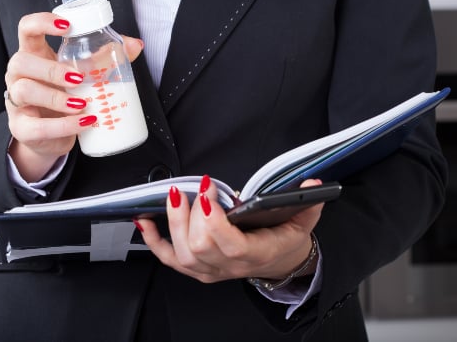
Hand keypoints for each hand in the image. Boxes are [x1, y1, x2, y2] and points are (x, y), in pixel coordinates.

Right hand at [4, 12, 143, 181]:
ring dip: (56, 97)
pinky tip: (83, 123)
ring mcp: (16, 101)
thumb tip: (135, 45)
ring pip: (25, 90)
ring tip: (82, 104)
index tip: (67, 26)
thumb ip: (106, 57)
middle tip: (79, 78)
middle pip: (21, 61)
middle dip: (51, 69)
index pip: (26, 28)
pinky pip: (37, 126)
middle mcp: (19, 75)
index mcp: (34, 54)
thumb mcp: (83, 73)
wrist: (51, 137)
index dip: (42, 22)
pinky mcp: (21, 128)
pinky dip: (63, 126)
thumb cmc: (65, 97)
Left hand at [137, 177, 322, 283]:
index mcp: (255, 254)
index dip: (214, 220)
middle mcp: (229, 266)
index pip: (229, 244)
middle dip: (193, 212)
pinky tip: (144, 221)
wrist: (278, 264)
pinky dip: (153, 240)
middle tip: (199, 188)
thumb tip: (313, 185)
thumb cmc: (285, 242)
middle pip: (199, 246)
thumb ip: (308, 204)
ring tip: (175, 195)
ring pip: (181, 252)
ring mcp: (210, 270)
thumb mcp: (302, 222)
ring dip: (174, 220)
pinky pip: (168, 258)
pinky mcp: (196, 268)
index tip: (209, 191)